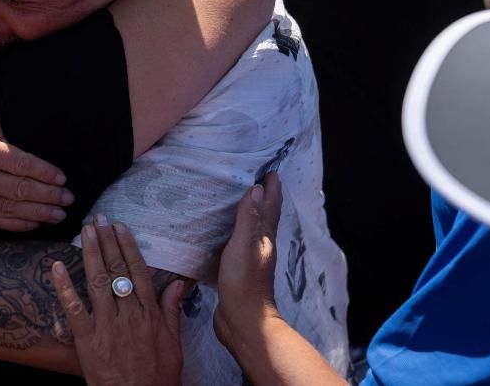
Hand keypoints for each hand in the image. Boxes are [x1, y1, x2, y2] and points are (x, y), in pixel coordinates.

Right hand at [0, 101, 73, 231]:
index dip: (45, 173)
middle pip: (20, 190)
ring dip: (37, 213)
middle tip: (69, 200)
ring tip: (58, 215)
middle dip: (49, 195)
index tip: (62, 178)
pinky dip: (13, 225)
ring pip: (9, 210)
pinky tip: (30, 224)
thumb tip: (8, 140)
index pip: (21, 163)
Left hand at [53, 215, 187, 385]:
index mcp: (149, 314)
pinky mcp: (88, 340)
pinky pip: (74, 310)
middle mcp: (129, 315)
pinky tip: (57, 266)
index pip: (138, 271)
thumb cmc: (158, 377)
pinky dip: (65, 287)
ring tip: (85, 230)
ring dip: (90, 253)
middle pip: (117, 271)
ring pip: (98, 282)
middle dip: (107, 242)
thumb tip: (178, 282)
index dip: (127, 247)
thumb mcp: (174, 343)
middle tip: (99, 218)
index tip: (119, 226)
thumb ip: (172, 309)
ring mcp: (107, 326)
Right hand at [213, 173, 282, 350]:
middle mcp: (260, 246)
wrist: (242, 321)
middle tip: (252, 178)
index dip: (272, 188)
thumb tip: (257, 189)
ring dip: (246, 213)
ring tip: (233, 199)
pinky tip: (218, 231)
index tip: (270, 169)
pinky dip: (230, 232)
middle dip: (261, 197)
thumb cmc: (244, 282)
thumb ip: (249, 218)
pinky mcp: (237, 270)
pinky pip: (235, 243)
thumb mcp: (244, 245)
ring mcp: (249, 259)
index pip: (271, 206)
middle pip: (264, 216)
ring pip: (250, 229)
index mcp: (265, 238)